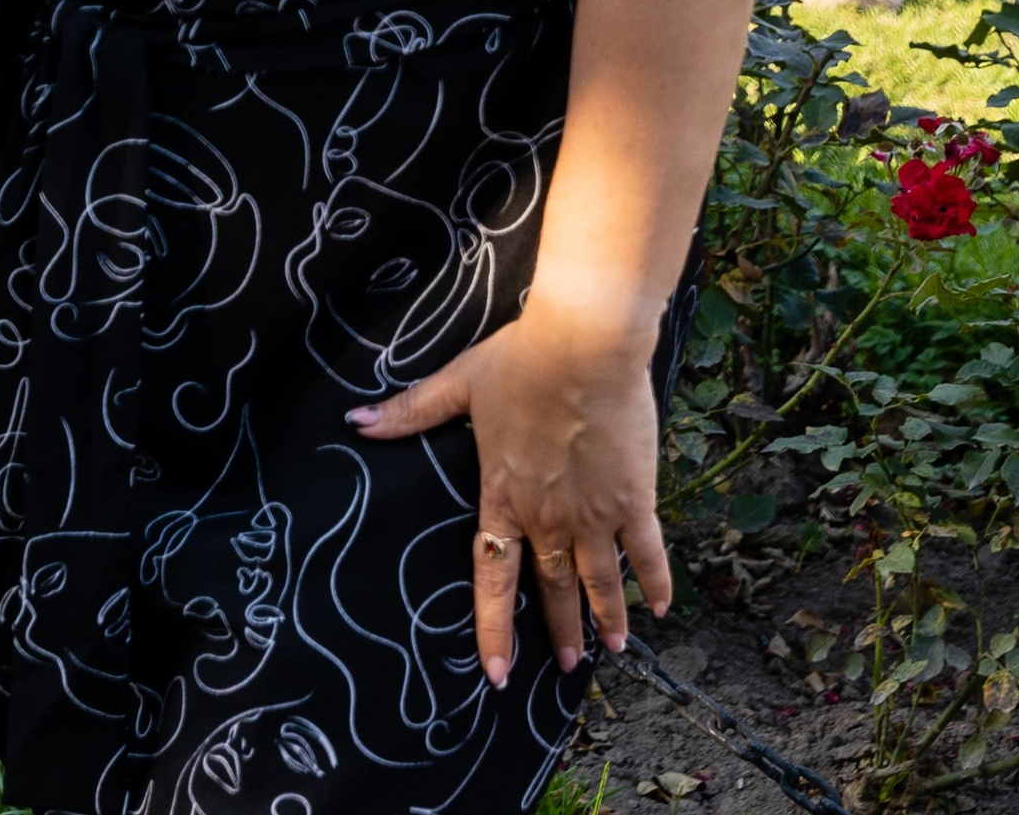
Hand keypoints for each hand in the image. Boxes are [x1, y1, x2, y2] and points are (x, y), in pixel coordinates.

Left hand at [349, 297, 665, 684]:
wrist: (583, 345)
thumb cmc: (521, 360)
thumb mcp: (459, 383)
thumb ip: (411, 412)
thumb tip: (356, 423)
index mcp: (503, 495)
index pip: (493, 575)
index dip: (492, 626)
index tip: (495, 672)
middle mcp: (548, 517)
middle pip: (552, 587)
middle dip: (558, 631)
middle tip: (565, 665)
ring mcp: (593, 513)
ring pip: (599, 582)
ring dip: (606, 618)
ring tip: (611, 649)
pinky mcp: (632, 499)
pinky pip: (645, 552)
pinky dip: (655, 583)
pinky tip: (662, 609)